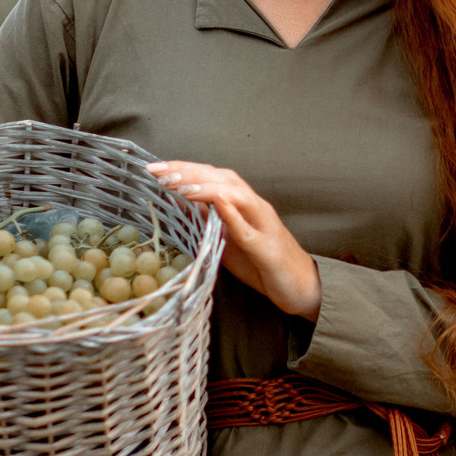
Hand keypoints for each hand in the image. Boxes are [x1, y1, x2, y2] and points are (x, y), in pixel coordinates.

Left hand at [149, 161, 321, 321]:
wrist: (300, 287)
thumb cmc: (262, 264)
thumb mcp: (226, 240)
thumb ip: (206, 221)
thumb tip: (176, 203)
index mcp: (243, 204)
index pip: (212, 176)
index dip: (184, 169)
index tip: (155, 168)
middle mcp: (255, 207)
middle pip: (223, 178)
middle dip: (189, 172)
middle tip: (159, 171)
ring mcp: (264, 225)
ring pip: (237, 196)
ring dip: (207, 188)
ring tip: (179, 185)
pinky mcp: (268, 249)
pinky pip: (250, 229)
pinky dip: (233, 214)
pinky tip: (218, 203)